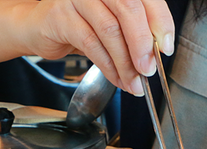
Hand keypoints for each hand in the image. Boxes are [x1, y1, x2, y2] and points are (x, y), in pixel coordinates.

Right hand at [22, 0, 173, 94]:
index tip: (167, 47)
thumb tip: (158, 55)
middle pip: (129, 9)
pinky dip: (108, 67)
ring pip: (110, 30)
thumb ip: (137, 33)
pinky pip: (91, 44)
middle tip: (149, 69)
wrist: (40, 26)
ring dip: (126, 63)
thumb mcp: (115, 24)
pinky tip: (117, 79)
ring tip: (134, 82)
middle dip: (143, 44)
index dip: (160, 22)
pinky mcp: (61, 16)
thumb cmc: (82, 24)